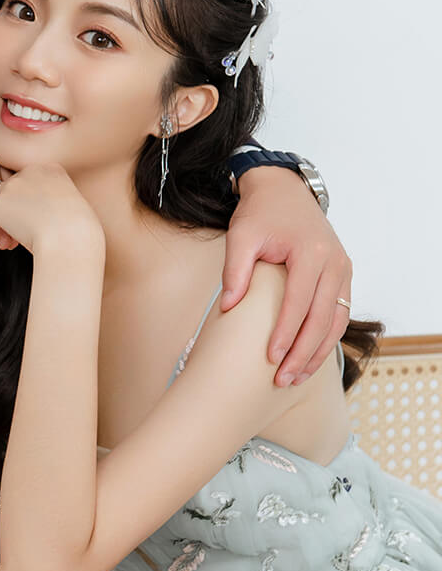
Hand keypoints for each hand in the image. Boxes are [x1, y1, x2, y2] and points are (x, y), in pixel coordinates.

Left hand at [0, 163, 104, 259]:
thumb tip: (39, 213)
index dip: (24, 203)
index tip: (33, 223)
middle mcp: (30, 171)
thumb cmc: (79, 234)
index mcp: (51, 169)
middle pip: (8, 188)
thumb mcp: (71, 210)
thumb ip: (52, 203)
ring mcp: (13, 186)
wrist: (73, 242)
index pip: (26, 181)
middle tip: (16, 234)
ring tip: (6, 240)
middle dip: (9, 211)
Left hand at [222, 166, 352, 385]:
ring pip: (336, 321)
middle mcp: (335, 262)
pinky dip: (326, 339)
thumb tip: (227, 308)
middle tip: (283, 380)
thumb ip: (235, 270)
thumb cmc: (261, 213)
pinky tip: (309, 359)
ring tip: (296, 377)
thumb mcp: (241, 235)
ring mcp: (343, 269)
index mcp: (312, 252)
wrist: (285, 191)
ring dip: (318, 353)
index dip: (286, 333)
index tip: (270, 359)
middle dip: (303, 353)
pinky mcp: (343, 276)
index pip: (300, 302)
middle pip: (322, 319)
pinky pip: (339, 314)